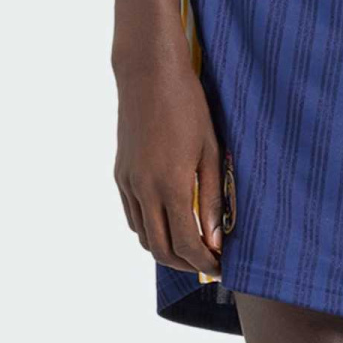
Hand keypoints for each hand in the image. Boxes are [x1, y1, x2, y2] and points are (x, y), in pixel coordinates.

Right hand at [114, 48, 225, 277]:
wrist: (148, 75)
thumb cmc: (188, 107)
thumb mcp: (210, 152)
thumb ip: (213, 198)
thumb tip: (216, 238)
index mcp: (171, 185)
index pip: (186, 244)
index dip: (205, 262)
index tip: (222, 267)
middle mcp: (143, 190)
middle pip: (160, 250)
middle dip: (186, 264)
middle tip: (209, 262)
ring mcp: (128, 183)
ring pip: (143, 236)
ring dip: (167, 248)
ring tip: (193, 243)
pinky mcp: (120, 175)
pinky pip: (133, 216)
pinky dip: (151, 229)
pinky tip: (171, 220)